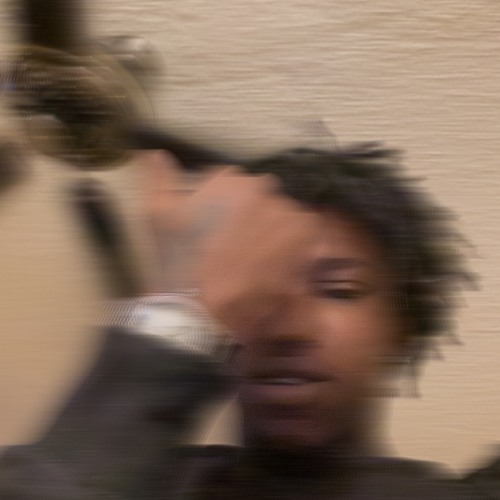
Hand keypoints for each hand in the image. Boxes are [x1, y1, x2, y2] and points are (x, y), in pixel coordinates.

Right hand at [142, 151, 319, 336]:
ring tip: (260, 266)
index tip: (221, 235)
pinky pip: (306, 245)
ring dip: (279, 238)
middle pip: (266, 204)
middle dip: (256, 223)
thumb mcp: (159, 216)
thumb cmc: (179, 262)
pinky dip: (295, 256)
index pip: (238, 188)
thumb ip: (160, 178)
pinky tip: (276, 274)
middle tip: (240, 253)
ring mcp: (292, 217)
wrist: (206, 312)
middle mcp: (268, 190)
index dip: (230, 214)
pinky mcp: (310, 246)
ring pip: (288, 222)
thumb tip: (154, 152)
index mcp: (234, 179)